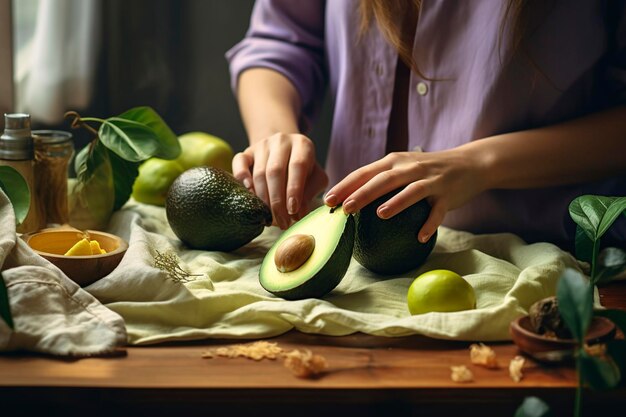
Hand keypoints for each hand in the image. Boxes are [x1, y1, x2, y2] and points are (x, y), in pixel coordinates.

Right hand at [232, 132, 327, 228]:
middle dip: (277, 201)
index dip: (294, 189)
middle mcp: (281, 141)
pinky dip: (241, 177)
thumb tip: (298, 213)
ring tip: (269, 218)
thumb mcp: (315, 178)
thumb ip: (310, 192)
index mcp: (302, 145)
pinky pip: (239, 162)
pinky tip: (248, 192)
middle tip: (281, 222)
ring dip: (263, 198)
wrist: (285, 151)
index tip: (293, 211)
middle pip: (275, 171)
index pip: (298, 166)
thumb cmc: (304, 169)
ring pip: (259, 173)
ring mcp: (262, 145)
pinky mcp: (247, 151)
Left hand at [323, 149, 487, 241]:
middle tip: (345, 208)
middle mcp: (410, 168)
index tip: (328, 200)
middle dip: (363, 193)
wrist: (470, 163)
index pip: (365, 172)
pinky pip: (438, 212)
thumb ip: (380, 179)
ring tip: (379, 215)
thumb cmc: (427, 171)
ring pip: (411, 191)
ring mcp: (430, 180)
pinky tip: (419, 237)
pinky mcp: (447, 194)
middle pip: (383, 180)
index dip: (345, 185)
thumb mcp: (403, 168)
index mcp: (394, 162)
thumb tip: (348, 201)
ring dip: (395, 202)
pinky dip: (429, 223)